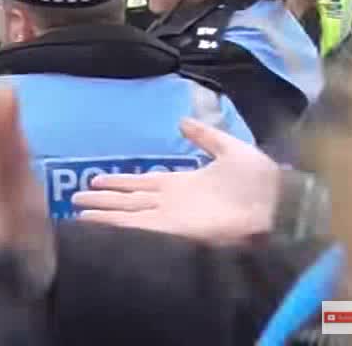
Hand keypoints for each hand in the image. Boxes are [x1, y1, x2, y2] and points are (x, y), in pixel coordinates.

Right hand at [71, 118, 278, 244]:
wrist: (276, 205)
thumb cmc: (259, 180)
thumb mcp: (231, 148)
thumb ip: (206, 136)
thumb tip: (182, 121)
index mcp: (182, 184)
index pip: (141, 183)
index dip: (119, 182)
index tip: (95, 180)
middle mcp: (170, 202)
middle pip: (127, 200)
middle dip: (102, 200)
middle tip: (75, 199)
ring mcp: (168, 217)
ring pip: (126, 214)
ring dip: (101, 213)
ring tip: (75, 211)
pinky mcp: (171, 230)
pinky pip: (135, 227)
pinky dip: (113, 226)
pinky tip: (93, 223)